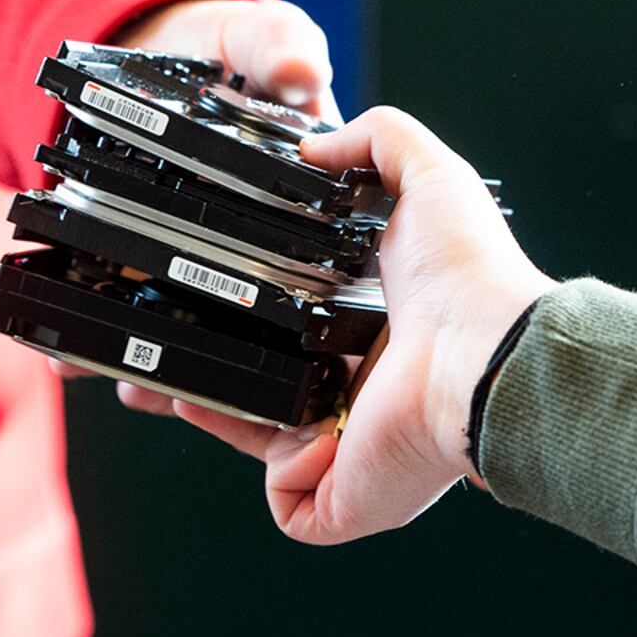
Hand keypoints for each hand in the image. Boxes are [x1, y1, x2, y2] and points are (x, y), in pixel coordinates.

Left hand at [51, 0, 340, 401]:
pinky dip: (93, 337)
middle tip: (184, 386)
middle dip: (219, 364)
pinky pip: (120, 307)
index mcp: (312, 210)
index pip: (322, 273)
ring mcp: (195, 265)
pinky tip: (66, 356)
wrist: (156, 52)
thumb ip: (282, 47)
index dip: (305, 319)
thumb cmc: (231, 51)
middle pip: (251, 326)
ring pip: (188, 334)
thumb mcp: (264, 38)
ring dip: (158, 367)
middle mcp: (261, 254)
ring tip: (127, 384)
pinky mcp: (136, 261)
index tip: (278, 344)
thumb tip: (303, 73)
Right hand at [175, 107, 554, 544]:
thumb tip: (315, 145)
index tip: (193, 289)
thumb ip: (377, 136)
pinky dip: (278, 473)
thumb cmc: (468, 273)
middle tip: (153, 345)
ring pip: (259, 442)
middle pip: (263, 386)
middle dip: (202, 368)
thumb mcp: (428, 175)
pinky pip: (288, 500)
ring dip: (207, 413)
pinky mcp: (346, 500)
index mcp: (377, 332)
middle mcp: (364, 395)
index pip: (293, 326)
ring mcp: (354, 454)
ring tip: (153, 381)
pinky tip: (284, 434)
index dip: (241, 311)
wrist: (482, 353)